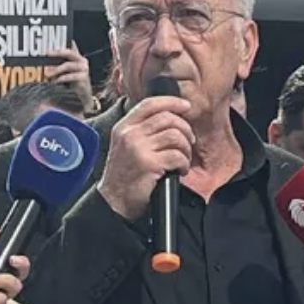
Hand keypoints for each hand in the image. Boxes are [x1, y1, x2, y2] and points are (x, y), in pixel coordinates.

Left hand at [44, 42, 94, 114]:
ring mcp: (84, 69)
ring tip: (47, 73)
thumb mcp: (64, 72)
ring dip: (56, 69)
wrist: (82, 96)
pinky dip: (61, 78)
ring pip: (68, 65)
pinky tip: (55, 81)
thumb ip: (58, 64)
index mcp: (77, 57)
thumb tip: (44, 62)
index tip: (49, 45)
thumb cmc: (72, 82)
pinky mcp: (84, 78)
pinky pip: (70, 76)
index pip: (69, 46)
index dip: (61, 45)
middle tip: (47, 54)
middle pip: (69, 53)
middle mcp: (82, 60)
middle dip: (57, 53)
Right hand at [95, 94, 193, 219]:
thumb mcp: (125, 146)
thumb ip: (141, 131)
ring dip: (186, 148)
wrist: (114, 201)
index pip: (150, 104)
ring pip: (175, 136)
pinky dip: (184, 164)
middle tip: (189, 142)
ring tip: (183, 160)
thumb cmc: (124, 175)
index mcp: (124, 127)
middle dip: (185, 129)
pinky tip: (180, 171)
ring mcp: (138, 148)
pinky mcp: (149, 164)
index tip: (186, 107)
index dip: (172, 102)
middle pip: (167, 118)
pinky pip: (177, 156)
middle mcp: (130, 134)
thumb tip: (170, 118)